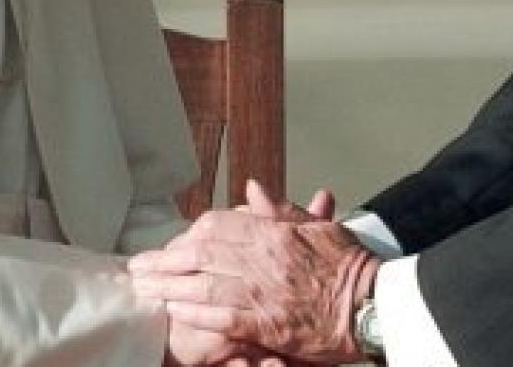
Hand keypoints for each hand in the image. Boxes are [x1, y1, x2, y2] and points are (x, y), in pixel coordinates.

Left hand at [131, 182, 378, 363]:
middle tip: (138, 267)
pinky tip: (174, 312)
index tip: (170, 244)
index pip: (216, 225)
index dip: (186, 235)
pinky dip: (194, 314)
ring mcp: (263, 292)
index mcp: (273, 232)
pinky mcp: (267, 324)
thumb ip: (280, 210)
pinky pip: (221, 316)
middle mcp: (262, 259)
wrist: (375, 303)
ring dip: (168, 287)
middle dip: (164, 261)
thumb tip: (252, 188)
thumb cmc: (349, 266)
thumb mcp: (317, 227)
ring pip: (202, 285)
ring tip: (143, 289)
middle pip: (199, 254)